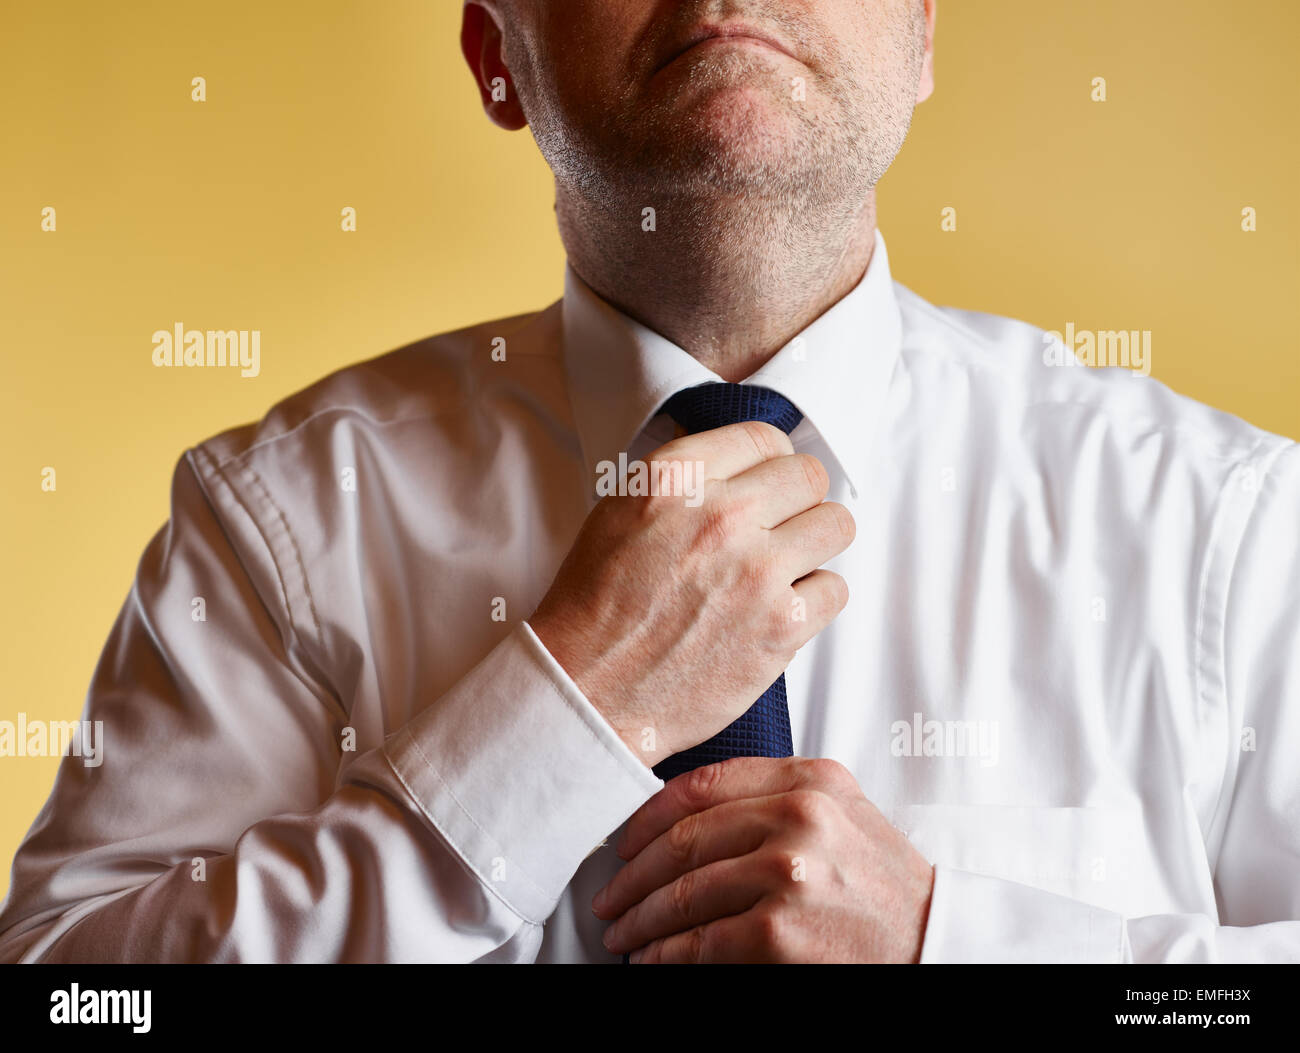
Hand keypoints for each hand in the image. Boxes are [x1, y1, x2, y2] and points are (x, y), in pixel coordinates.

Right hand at [528, 422, 853, 767]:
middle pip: (809, 476)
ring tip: (782, 569)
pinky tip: (777, 611)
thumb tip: (740, 459)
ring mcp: (757, 571)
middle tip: (776, 530)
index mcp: (675, 479)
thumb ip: (684, 478)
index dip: (770, 463)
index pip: (764, 437)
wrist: (590, 691)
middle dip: (797, 501)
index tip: (766, 487)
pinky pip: (834, 589)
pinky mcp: (782, 626)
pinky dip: (812, 602)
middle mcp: (720, 516)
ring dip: (813, 546)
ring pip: (836, 526)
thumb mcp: (619, 511)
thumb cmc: (598, 605)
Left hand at [592, 756, 934, 961]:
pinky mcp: (779, 930)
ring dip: (641, 919)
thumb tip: (684, 820)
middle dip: (632, 875)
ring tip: (623, 933)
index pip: (702, 785)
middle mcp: (797, 816)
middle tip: (609, 896)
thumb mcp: (840, 814)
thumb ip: (774, 799)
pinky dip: (666, 955)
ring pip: (684, 893)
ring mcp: (788, 872)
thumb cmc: (883, 885)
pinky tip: (654, 960)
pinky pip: (700, 942)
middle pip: (684, 840)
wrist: (935, 942)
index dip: (648, 816)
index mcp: (808, 779)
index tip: (623, 841)